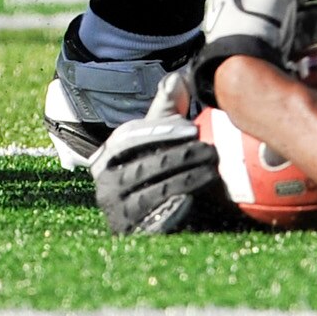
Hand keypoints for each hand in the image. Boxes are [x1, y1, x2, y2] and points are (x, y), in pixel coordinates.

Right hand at [89, 112, 225, 235]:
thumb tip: (177, 79)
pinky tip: (196, 201)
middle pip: (142, 167)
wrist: (153, 214)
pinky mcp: (133, 235)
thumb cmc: (156, 164)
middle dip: (180, 157)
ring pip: (151, 194)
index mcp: (105, 157)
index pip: (129, 139)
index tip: (193, 129)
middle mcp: (104, 186)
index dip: (160, 132)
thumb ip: (166, 107)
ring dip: (184, 181)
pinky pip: (153, 223)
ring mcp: (116, 213)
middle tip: (212, 151)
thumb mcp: (157, 135)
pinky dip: (174, 211)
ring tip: (213, 171)